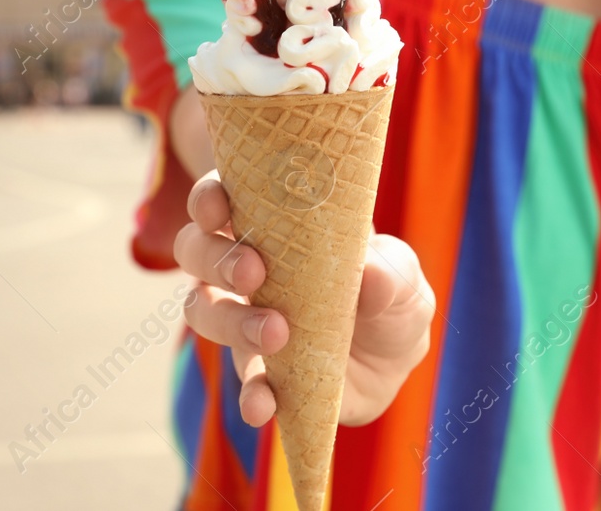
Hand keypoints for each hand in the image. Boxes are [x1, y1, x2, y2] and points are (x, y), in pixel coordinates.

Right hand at [174, 170, 434, 426]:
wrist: (394, 357)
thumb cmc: (389, 292)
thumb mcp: (404, 277)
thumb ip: (391, 271)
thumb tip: (369, 273)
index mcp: (274, 223)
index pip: (222, 196)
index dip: (209, 197)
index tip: (219, 207)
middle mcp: (245, 266)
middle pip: (197, 249)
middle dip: (217, 258)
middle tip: (254, 271)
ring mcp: (244, 319)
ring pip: (203, 310)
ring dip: (230, 320)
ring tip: (274, 333)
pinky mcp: (258, 370)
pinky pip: (241, 380)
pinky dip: (248, 392)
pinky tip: (262, 403)